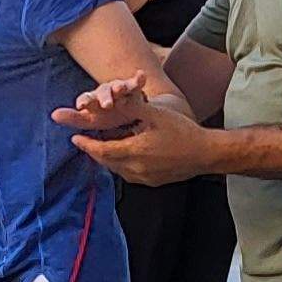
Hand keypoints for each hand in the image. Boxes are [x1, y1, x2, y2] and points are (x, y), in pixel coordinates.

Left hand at [54, 77, 150, 137]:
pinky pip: (137, 83)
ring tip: (121, 89)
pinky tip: (141, 75)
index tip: (81, 105)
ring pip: (120, 86)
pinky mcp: (135, 89)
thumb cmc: (104, 114)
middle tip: (106, 105)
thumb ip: (72, 118)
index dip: (85, 101)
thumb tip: (52, 115)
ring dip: (121, 86)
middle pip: (104, 92)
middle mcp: (106, 91)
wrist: (126, 107)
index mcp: (94, 100)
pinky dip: (138, 79)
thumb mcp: (89, 119)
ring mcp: (121, 88)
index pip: (88, 99)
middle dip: (105, 97)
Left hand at [60, 95, 209, 183]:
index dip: (87, 144)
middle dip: (93, 152)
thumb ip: (132, 107)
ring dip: (106, 159)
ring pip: (117, 169)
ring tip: (99, 148)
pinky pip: (128, 174)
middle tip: (84, 142)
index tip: (75, 138)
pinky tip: (122, 157)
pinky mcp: (152, 182)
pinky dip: (120, 165)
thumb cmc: (183, 131)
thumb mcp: (156, 114)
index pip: (102, 150)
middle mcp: (136, 168)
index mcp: (134, 151)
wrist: (206, 153)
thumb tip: (112, 99)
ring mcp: (144, 178)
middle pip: (106, 162)